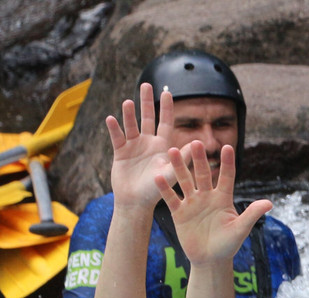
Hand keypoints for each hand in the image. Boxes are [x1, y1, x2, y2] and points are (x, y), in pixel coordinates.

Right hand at [105, 83, 184, 209]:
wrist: (136, 202)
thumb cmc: (156, 191)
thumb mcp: (171, 174)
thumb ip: (182, 158)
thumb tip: (197, 143)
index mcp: (162, 146)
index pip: (165, 122)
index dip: (166, 108)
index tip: (167, 92)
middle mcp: (148, 143)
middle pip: (147, 118)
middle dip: (146, 101)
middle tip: (145, 84)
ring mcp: (133, 146)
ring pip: (131, 125)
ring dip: (129, 114)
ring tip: (128, 103)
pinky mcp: (120, 152)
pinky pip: (117, 137)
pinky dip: (114, 128)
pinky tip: (111, 119)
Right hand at [155, 142, 271, 267]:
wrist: (210, 260)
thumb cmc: (228, 245)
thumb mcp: (240, 229)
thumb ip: (251, 214)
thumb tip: (269, 203)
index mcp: (223, 198)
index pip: (226, 177)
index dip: (227, 163)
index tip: (228, 147)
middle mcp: (207, 196)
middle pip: (203, 174)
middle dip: (199, 159)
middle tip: (196, 142)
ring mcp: (192, 203)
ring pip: (185, 181)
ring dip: (179, 167)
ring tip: (173, 151)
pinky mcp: (179, 212)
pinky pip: (171, 198)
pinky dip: (165, 188)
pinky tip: (159, 176)